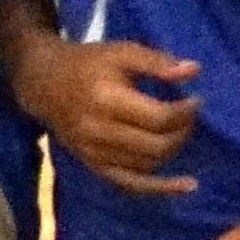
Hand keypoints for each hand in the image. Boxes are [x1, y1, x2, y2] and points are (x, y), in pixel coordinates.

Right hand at [18, 33, 201, 196]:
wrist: (43, 84)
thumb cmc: (87, 64)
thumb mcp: (122, 52)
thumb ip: (157, 62)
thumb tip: (194, 71)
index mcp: (107, 100)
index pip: (159, 118)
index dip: (185, 112)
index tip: (195, 99)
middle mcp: (100, 132)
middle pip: (157, 145)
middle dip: (183, 131)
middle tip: (189, 115)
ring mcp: (95, 153)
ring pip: (148, 164)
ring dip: (172, 149)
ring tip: (180, 130)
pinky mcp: (93, 166)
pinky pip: (131, 184)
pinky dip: (160, 187)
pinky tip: (187, 186)